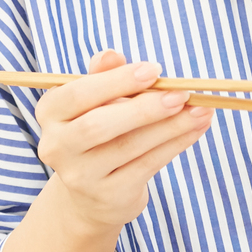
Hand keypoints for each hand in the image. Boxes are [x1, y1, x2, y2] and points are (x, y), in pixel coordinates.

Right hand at [33, 49, 213, 235]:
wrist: (91, 193)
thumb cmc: (99, 130)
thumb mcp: (97, 99)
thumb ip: (104, 76)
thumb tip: (111, 55)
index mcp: (50, 112)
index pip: (78, 94)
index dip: (116, 81)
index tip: (154, 70)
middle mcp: (56, 147)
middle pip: (97, 126)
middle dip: (144, 108)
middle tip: (181, 94)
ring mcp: (81, 176)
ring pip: (128, 147)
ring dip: (171, 125)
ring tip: (201, 109)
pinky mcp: (109, 196)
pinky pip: (147, 165)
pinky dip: (175, 144)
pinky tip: (196, 128)